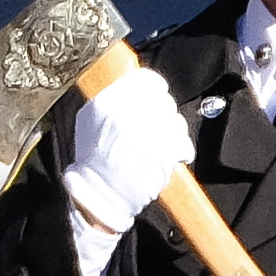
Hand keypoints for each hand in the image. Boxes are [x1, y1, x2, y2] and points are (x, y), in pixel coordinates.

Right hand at [63, 68, 196, 234]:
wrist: (99, 195)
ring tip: (161, 145)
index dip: (155, 89)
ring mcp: (146, 133)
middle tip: (156, 127)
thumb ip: (113, 99)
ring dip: (174, 132)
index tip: (156, 96)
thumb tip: (137, 87)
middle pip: (164, 100)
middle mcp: (127, 114)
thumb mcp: (91, 120)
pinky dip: (182, 150)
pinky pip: (184, 143)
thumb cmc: (95, 161)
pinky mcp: (162, 153)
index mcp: (108, 101)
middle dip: (164, 114)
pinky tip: (171, 157)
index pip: (146, 80)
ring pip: (176, 121)